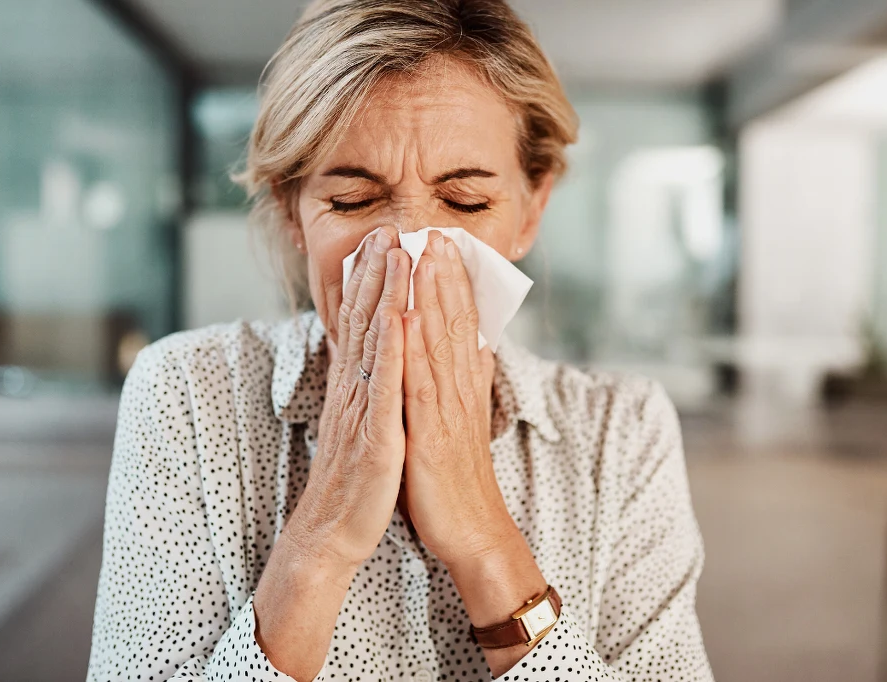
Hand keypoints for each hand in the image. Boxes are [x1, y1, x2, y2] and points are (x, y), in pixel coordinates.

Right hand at [283, 226, 410, 568]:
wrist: (333, 530)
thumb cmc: (355, 478)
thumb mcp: (361, 421)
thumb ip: (368, 385)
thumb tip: (378, 353)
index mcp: (355, 386)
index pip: (360, 322)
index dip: (370, 280)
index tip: (381, 241)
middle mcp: (354, 389)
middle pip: (363, 320)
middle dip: (376, 271)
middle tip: (386, 227)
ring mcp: (363, 409)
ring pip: (373, 342)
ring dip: (384, 294)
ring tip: (395, 253)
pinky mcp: (376, 434)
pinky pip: (383, 387)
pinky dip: (390, 350)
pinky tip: (397, 318)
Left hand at [401, 231, 512, 566]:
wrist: (471, 527)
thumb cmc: (461, 475)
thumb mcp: (466, 419)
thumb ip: (472, 379)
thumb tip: (481, 346)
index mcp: (464, 385)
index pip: (461, 324)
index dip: (453, 282)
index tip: (444, 244)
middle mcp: (459, 389)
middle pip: (453, 323)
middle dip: (444, 276)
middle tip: (437, 232)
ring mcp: (445, 408)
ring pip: (439, 343)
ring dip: (432, 298)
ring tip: (425, 257)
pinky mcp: (429, 431)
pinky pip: (419, 383)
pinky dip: (412, 348)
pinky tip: (404, 317)